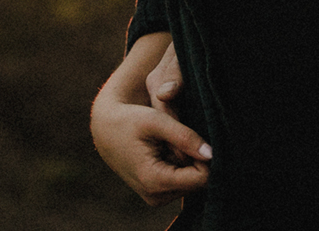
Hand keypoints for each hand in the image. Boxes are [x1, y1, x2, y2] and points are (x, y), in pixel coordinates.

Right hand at [90, 33, 211, 204]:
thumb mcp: (157, 120)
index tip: (194, 138)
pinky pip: (182, 183)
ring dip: (187, 162)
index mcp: (154, 180)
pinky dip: (180, 166)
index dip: (204, 157)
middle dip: (194, 159)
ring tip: (168, 144)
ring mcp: (155, 198)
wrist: (107, 130)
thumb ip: (185, 137)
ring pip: (191, 183)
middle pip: (197, 182)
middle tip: (176, 139)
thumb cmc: (131, 120)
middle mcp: (155, 196)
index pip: (201, 178)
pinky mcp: (157, 195)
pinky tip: (166, 151)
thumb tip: (212, 154)